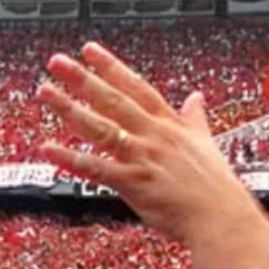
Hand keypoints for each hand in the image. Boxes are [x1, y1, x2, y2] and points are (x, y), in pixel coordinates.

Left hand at [36, 43, 259, 246]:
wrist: (221, 217)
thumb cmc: (216, 187)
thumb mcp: (207, 143)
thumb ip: (196, 119)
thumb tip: (196, 98)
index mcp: (170, 124)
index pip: (136, 87)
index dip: (111, 67)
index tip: (90, 51)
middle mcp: (153, 135)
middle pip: (112, 100)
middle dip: (83, 79)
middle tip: (57, 62)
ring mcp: (141, 158)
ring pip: (100, 127)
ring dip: (70, 108)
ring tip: (46, 92)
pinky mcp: (133, 183)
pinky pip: (95, 168)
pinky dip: (70, 159)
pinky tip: (49, 149)